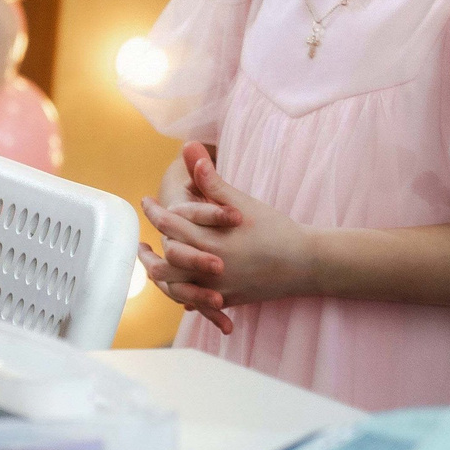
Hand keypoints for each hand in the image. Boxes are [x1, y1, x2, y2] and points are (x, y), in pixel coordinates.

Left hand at [138, 141, 316, 332]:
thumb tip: (189, 147)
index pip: (169, 224)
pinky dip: (182, 294)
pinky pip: (195, 302)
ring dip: (159, 276)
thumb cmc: (275, 229)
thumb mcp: (241, 203)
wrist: (309, 264)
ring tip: (152, 264)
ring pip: (175, 287)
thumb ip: (210, 180)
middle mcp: (210, 267)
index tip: (146, 201)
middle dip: (148, 253)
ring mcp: (218, 288)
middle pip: (164, 262)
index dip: (154, 211)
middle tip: (140, 242)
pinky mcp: (228, 301)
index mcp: (211, 240)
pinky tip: (175, 285)